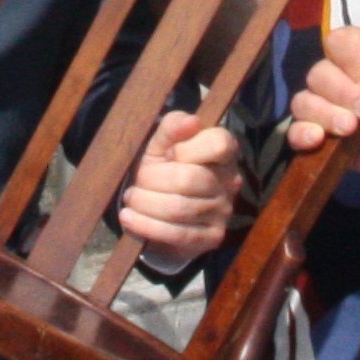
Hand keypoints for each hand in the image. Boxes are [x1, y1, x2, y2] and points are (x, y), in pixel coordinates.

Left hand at [114, 111, 243, 262]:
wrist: (163, 211)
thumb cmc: (164, 169)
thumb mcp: (162, 145)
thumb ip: (172, 127)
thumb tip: (191, 121)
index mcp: (224, 152)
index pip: (219, 143)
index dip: (187, 148)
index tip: (167, 154)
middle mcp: (230, 181)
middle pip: (189, 179)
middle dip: (152, 179)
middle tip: (137, 182)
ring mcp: (223, 211)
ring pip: (179, 208)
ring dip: (145, 203)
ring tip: (132, 199)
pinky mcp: (211, 237)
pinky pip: (177, 234)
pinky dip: (146, 225)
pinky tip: (129, 218)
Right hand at [282, 27, 359, 191]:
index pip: (340, 41)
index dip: (351, 58)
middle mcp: (346, 79)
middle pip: (319, 73)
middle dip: (341, 92)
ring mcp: (335, 110)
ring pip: (304, 101)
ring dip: (322, 113)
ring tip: (350, 128)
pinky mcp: (330, 141)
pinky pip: (298, 133)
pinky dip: (300, 134)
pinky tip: (316, 140)